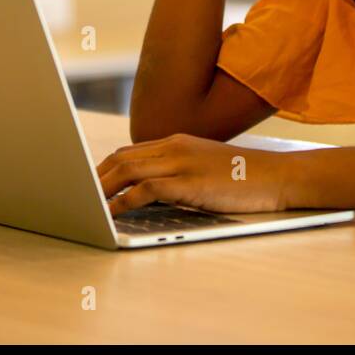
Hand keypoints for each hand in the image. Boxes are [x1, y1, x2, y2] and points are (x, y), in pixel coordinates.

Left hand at [97, 133, 291, 215]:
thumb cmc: (244, 177)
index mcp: (177, 141)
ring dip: (101, 189)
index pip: (129, 151)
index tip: (89, 184)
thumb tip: (150, 190)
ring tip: (85, 205)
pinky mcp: (188, 183)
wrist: (277, 176)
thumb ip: (179, 169)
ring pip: (127, 171)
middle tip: (77, 197)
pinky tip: (111, 214)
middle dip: (95, 178)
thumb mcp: (206, 165)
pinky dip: (122, 202)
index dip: (104, 168)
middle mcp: (174, 147)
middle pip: (120, 158)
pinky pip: (144, 190)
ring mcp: (181, 163)